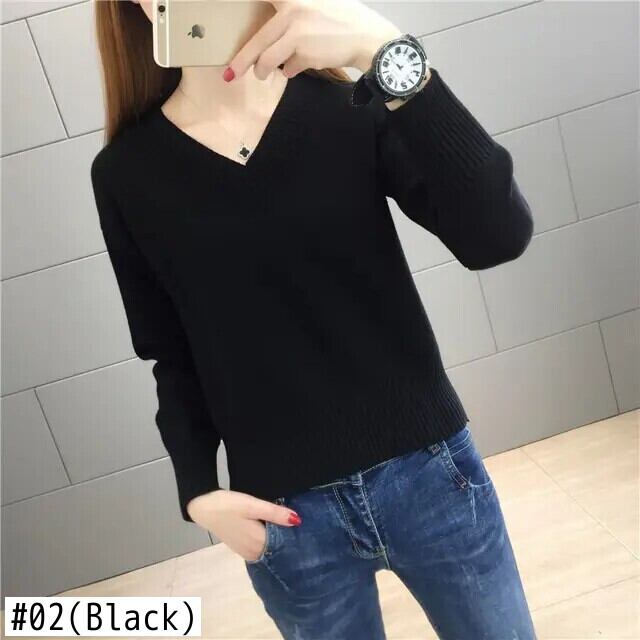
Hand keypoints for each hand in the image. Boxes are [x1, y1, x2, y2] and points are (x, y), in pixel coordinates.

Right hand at [186, 489, 301, 561]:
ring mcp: (246, 551)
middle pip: (277, 548)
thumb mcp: (252, 505)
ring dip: (279, 539)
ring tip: (291, 525)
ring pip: (269, 548)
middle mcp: (253, 552)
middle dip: (289, 538)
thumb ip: (275, 513)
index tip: (307, 527)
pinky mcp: (241, 547)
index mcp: (258, 543)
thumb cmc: (228, 505)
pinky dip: (269, 539)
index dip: (296, 536)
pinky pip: (261, 546)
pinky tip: (274, 529)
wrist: (203, 507)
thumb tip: (298, 521)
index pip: (284, 545)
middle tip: (303, 524)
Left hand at [227, 0, 402, 79]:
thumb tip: (273, 40)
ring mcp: (296, 32)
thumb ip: (291, 17)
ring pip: (268, 59)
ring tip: (263, 74)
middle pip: (257, 40)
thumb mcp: (314, 7)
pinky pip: (289, 67)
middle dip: (242, 61)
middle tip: (230, 74)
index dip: (247, 21)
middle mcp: (291, 10)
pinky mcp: (303, 52)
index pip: (262, 0)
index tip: (231, 44)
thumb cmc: (342, 22)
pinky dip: (292, 70)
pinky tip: (299, 66)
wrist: (367, 36)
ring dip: (263, 71)